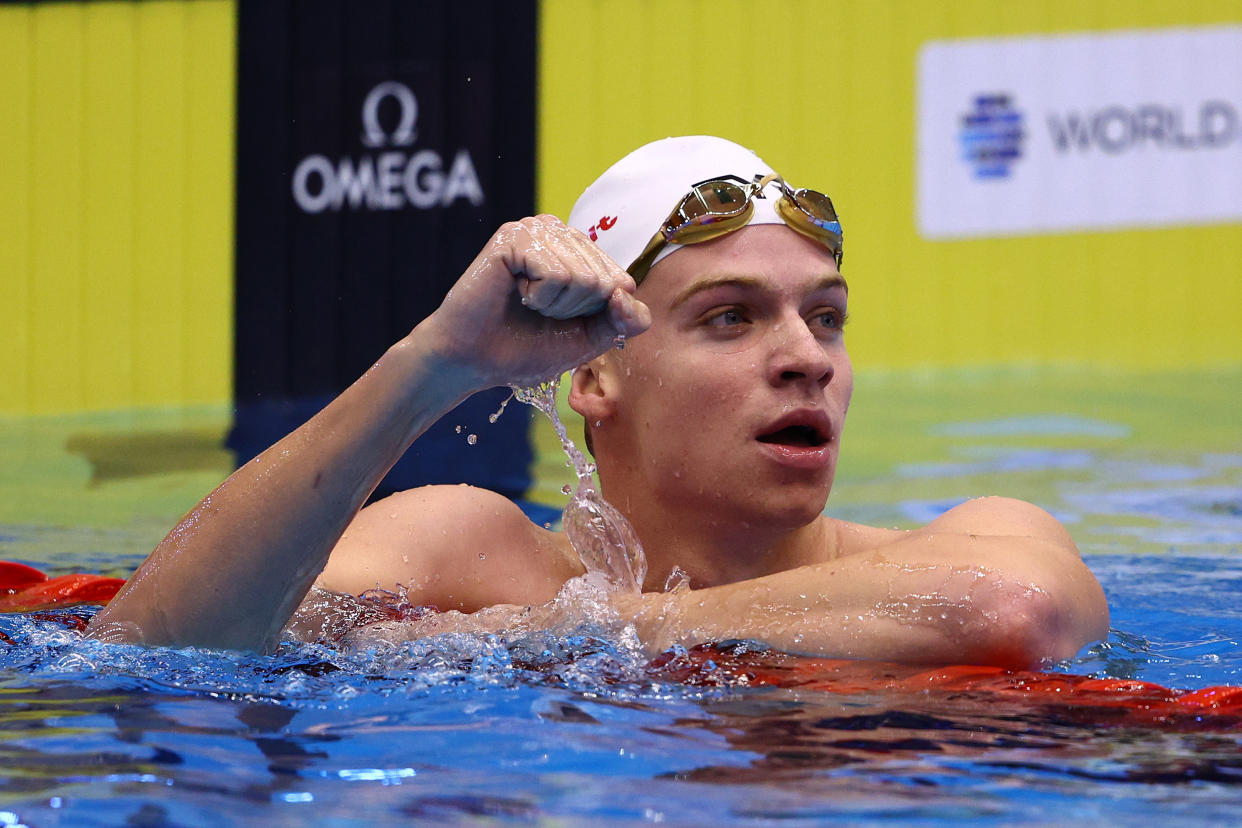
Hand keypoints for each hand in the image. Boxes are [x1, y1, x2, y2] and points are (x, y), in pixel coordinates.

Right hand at [419, 215, 650, 389]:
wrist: (473, 361)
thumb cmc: (525, 348)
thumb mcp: (589, 339)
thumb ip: (624, 321)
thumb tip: (629, 293)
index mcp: (579, 251)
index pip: (622, 283)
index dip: (594, 315)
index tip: (559, 319)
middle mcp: (560, 232)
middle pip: (605, 281)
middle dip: (574, 311)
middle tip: (538, 313)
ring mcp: (537, 229)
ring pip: (584, 277)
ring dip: (555, 306)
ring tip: (526, 303)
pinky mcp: (515, 235)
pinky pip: (556, 273)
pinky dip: (539, 297)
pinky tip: (514, 292)